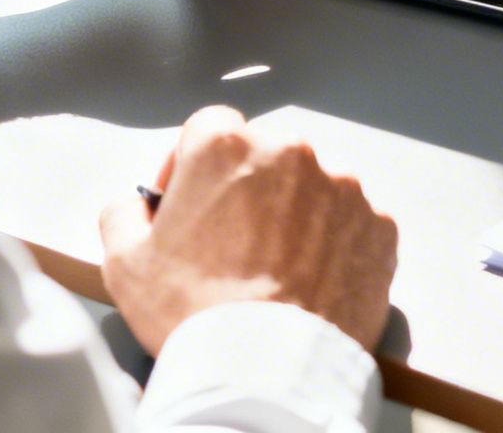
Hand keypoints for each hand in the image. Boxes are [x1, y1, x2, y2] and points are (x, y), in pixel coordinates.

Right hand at [100, 106, 399, 355]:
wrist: (267, 373)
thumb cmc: (194, 315)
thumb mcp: (125, 263)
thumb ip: (124, 214)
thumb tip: (137, 206)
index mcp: (226, 147)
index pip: (208, 128)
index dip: (193, 163)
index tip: (190, 199)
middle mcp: (291, 152)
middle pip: (265, 155)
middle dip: (247, 189)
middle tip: (232, 242)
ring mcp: (343, 188)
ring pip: (312, 188)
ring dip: (294, 214)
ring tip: (275, 268)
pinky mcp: (378, 227)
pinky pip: (351, 225)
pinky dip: (335, 245)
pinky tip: (311, 282)